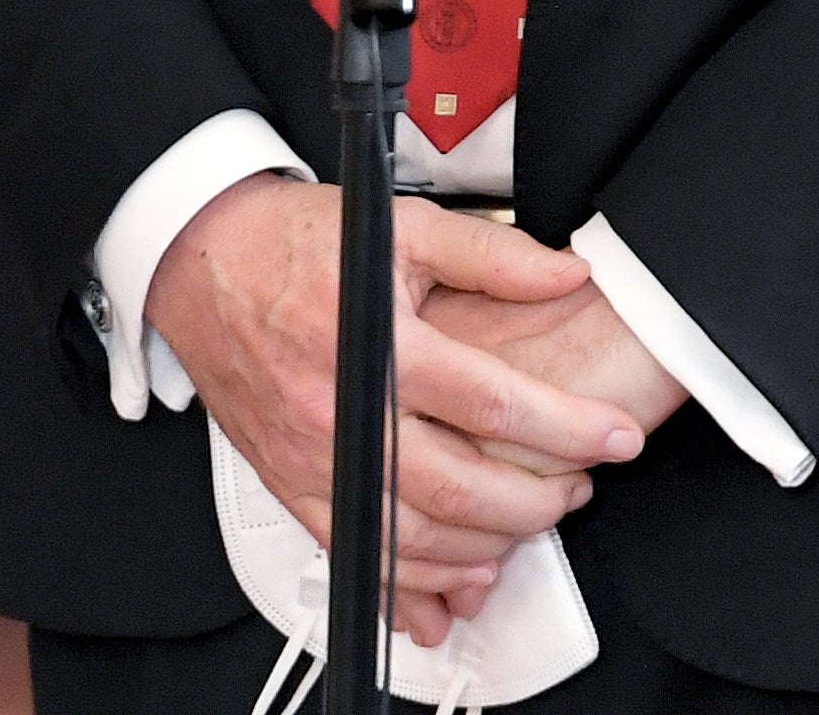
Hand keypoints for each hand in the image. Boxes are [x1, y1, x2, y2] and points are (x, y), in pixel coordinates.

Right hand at [144, 177, 646, 647]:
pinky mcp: (294, 485)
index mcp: (380, 342)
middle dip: (537, 499)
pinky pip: (360, 554)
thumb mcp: (404, 225)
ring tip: (530, 527)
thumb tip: (564, 273)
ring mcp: (318, 458)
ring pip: (416, 536)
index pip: (494, 401)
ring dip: (485, 548)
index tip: (615, 438)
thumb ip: (492, 254)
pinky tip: (449, 592)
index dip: (568, 426)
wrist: (204, 262)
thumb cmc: (297, 243)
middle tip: (580, 486)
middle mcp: (346, 410)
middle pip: (461, 486)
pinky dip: (410, 586)